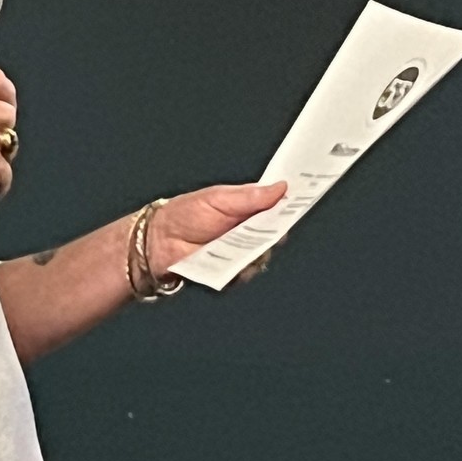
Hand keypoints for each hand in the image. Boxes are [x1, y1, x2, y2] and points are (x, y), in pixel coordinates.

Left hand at [147, 182, 287, 279]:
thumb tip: (281, 187)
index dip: (291, 205)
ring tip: (239, 243)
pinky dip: (240, 268)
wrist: (160, 240)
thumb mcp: (219, 199)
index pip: (278, 207)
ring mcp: (242, 252)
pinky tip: (229, 260)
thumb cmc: (186, 213)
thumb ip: (250, 196)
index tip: (302, 201)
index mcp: (249, 208)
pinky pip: (246, 273)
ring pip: (263, 255)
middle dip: (275, 231)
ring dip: (256, 251)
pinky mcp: (232, 271)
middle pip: (276, 234)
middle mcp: (249, 231)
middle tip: (270, 228)